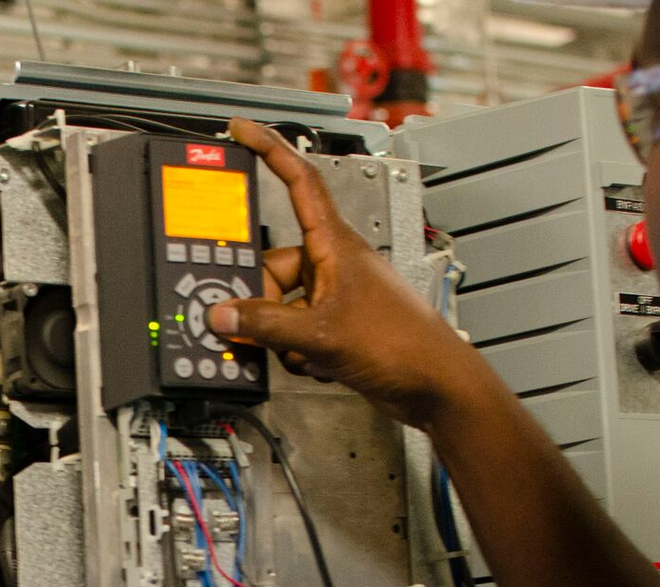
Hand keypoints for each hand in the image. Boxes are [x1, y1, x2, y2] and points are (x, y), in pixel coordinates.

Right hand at [208, 116, 496, 432]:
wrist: (435, 385)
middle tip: (258, 322)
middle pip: (272, 265)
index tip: (242, 130)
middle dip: (262, 300)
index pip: (297, 180)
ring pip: (281, 303)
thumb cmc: (403, 344)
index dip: (268, 150)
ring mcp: (335, 295)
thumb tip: (224, 315)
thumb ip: (264, 324)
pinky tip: (316, 362)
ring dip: (280, 333)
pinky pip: (295, 329)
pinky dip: (296, 349)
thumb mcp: (319, 334)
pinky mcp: (336, 325)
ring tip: (303, 351)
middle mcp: (334, 263)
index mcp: (335, 244)